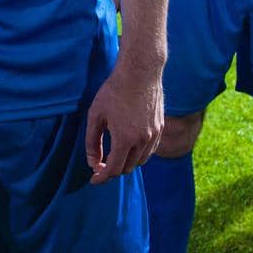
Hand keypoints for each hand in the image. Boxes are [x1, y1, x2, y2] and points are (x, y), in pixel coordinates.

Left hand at [84, 61, 163, 183]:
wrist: (140, 72)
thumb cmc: (114, 91)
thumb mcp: (96, 115)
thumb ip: (92, 142)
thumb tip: (93, 162)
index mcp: (124, 139)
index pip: (114, 170)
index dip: (102, 177)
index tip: (94, 179)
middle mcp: (142, 141)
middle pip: (127, 168)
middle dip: (113, 170)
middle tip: (101, 165)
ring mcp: (154, 135)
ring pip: (140, 161)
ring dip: (127, 163)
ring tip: (115, 157)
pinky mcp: (160, 127)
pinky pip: (150, 150)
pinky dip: (139, 154)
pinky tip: (130, 147)